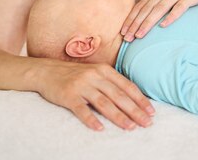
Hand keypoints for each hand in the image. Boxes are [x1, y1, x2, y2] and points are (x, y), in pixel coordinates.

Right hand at [36, 60, 154, 130]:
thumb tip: (132, 98)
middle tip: (146, 123)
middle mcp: (94, 76)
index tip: (151, 111)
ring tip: (130, 127)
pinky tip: (100, 129)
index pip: (127, 86)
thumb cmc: (74, 74)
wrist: (46, 71)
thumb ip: (111, 82)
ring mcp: (81, 85)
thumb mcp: (95, 72)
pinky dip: (91, 119)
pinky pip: (81, 110)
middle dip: (135, 110)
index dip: (140, 99)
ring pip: (103, 103)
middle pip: (118, 96)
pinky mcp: (68, 95)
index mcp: (104, 70)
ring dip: (118, 116)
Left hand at [120, 0, 197, 40]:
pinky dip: (171, 16)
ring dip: (148, 23)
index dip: (130, 19)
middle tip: (127, 38)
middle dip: (135, 24)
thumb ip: (159, 5)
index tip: (123, 32)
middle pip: (147, 8)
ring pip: (159, 8)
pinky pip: (179, 7)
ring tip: (140, 35)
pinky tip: (164, 26)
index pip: (140, 6)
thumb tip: (144, 23)